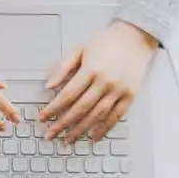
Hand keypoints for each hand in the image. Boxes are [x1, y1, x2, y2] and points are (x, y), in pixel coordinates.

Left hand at [40, 20, 157, 141]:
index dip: (53, 109)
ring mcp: (119, 90)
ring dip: (81, 130)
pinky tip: (93, 138)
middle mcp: (105, 82)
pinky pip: (116, 117)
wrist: (135, 37)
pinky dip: (104, 129)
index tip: (43, 118)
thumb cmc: (105, 41)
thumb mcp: (79, 49)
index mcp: (91, 69)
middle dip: (63, 124)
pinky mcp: (130, 96)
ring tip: (68, 140)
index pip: (67, 95)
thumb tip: (48, 85)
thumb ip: (62, 67)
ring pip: (97, 116)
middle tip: (50, 135)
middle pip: (80, 109)